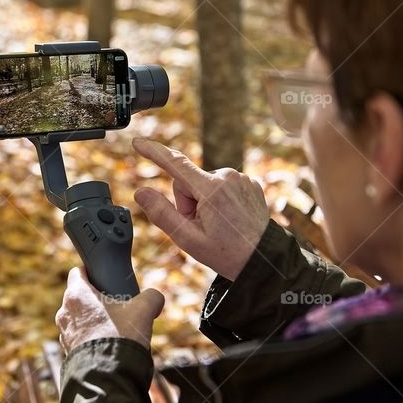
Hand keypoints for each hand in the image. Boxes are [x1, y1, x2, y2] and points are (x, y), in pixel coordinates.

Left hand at [55, 267, 164, 351]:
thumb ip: (151, 297)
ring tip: (114, 328)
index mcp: (77, 295)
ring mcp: (64, 334)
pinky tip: (109, 345)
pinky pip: (79, 339)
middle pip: (79, 297)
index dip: (91, 272)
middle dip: (96, 299)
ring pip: (78, 319)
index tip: (104, 278)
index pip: (77, 273)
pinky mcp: (68, 353)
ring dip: (93, 321)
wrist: (108, 379)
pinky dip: (91, 339)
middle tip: (116, 305)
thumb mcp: (143, 311)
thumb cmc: (120, 338)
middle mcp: (65, 312)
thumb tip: (155, 298)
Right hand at [132, 138, 269, 280]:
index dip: (153, 152)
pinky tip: (229, 218)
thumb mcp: (188, 239)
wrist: (264, 260)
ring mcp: (240, 178)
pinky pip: (222, 185)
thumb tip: (141, 192)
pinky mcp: (249, 182)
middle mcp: (227, 176)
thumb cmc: (226, 253)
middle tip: (200, 226)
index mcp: (211, 189)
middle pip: (187, 181)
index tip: (138, 142)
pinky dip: (220, 200)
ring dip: (204, 202)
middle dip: (187, 202)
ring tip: (218, 225)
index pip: (174, 164)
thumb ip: (161, 214)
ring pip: (204, 184)